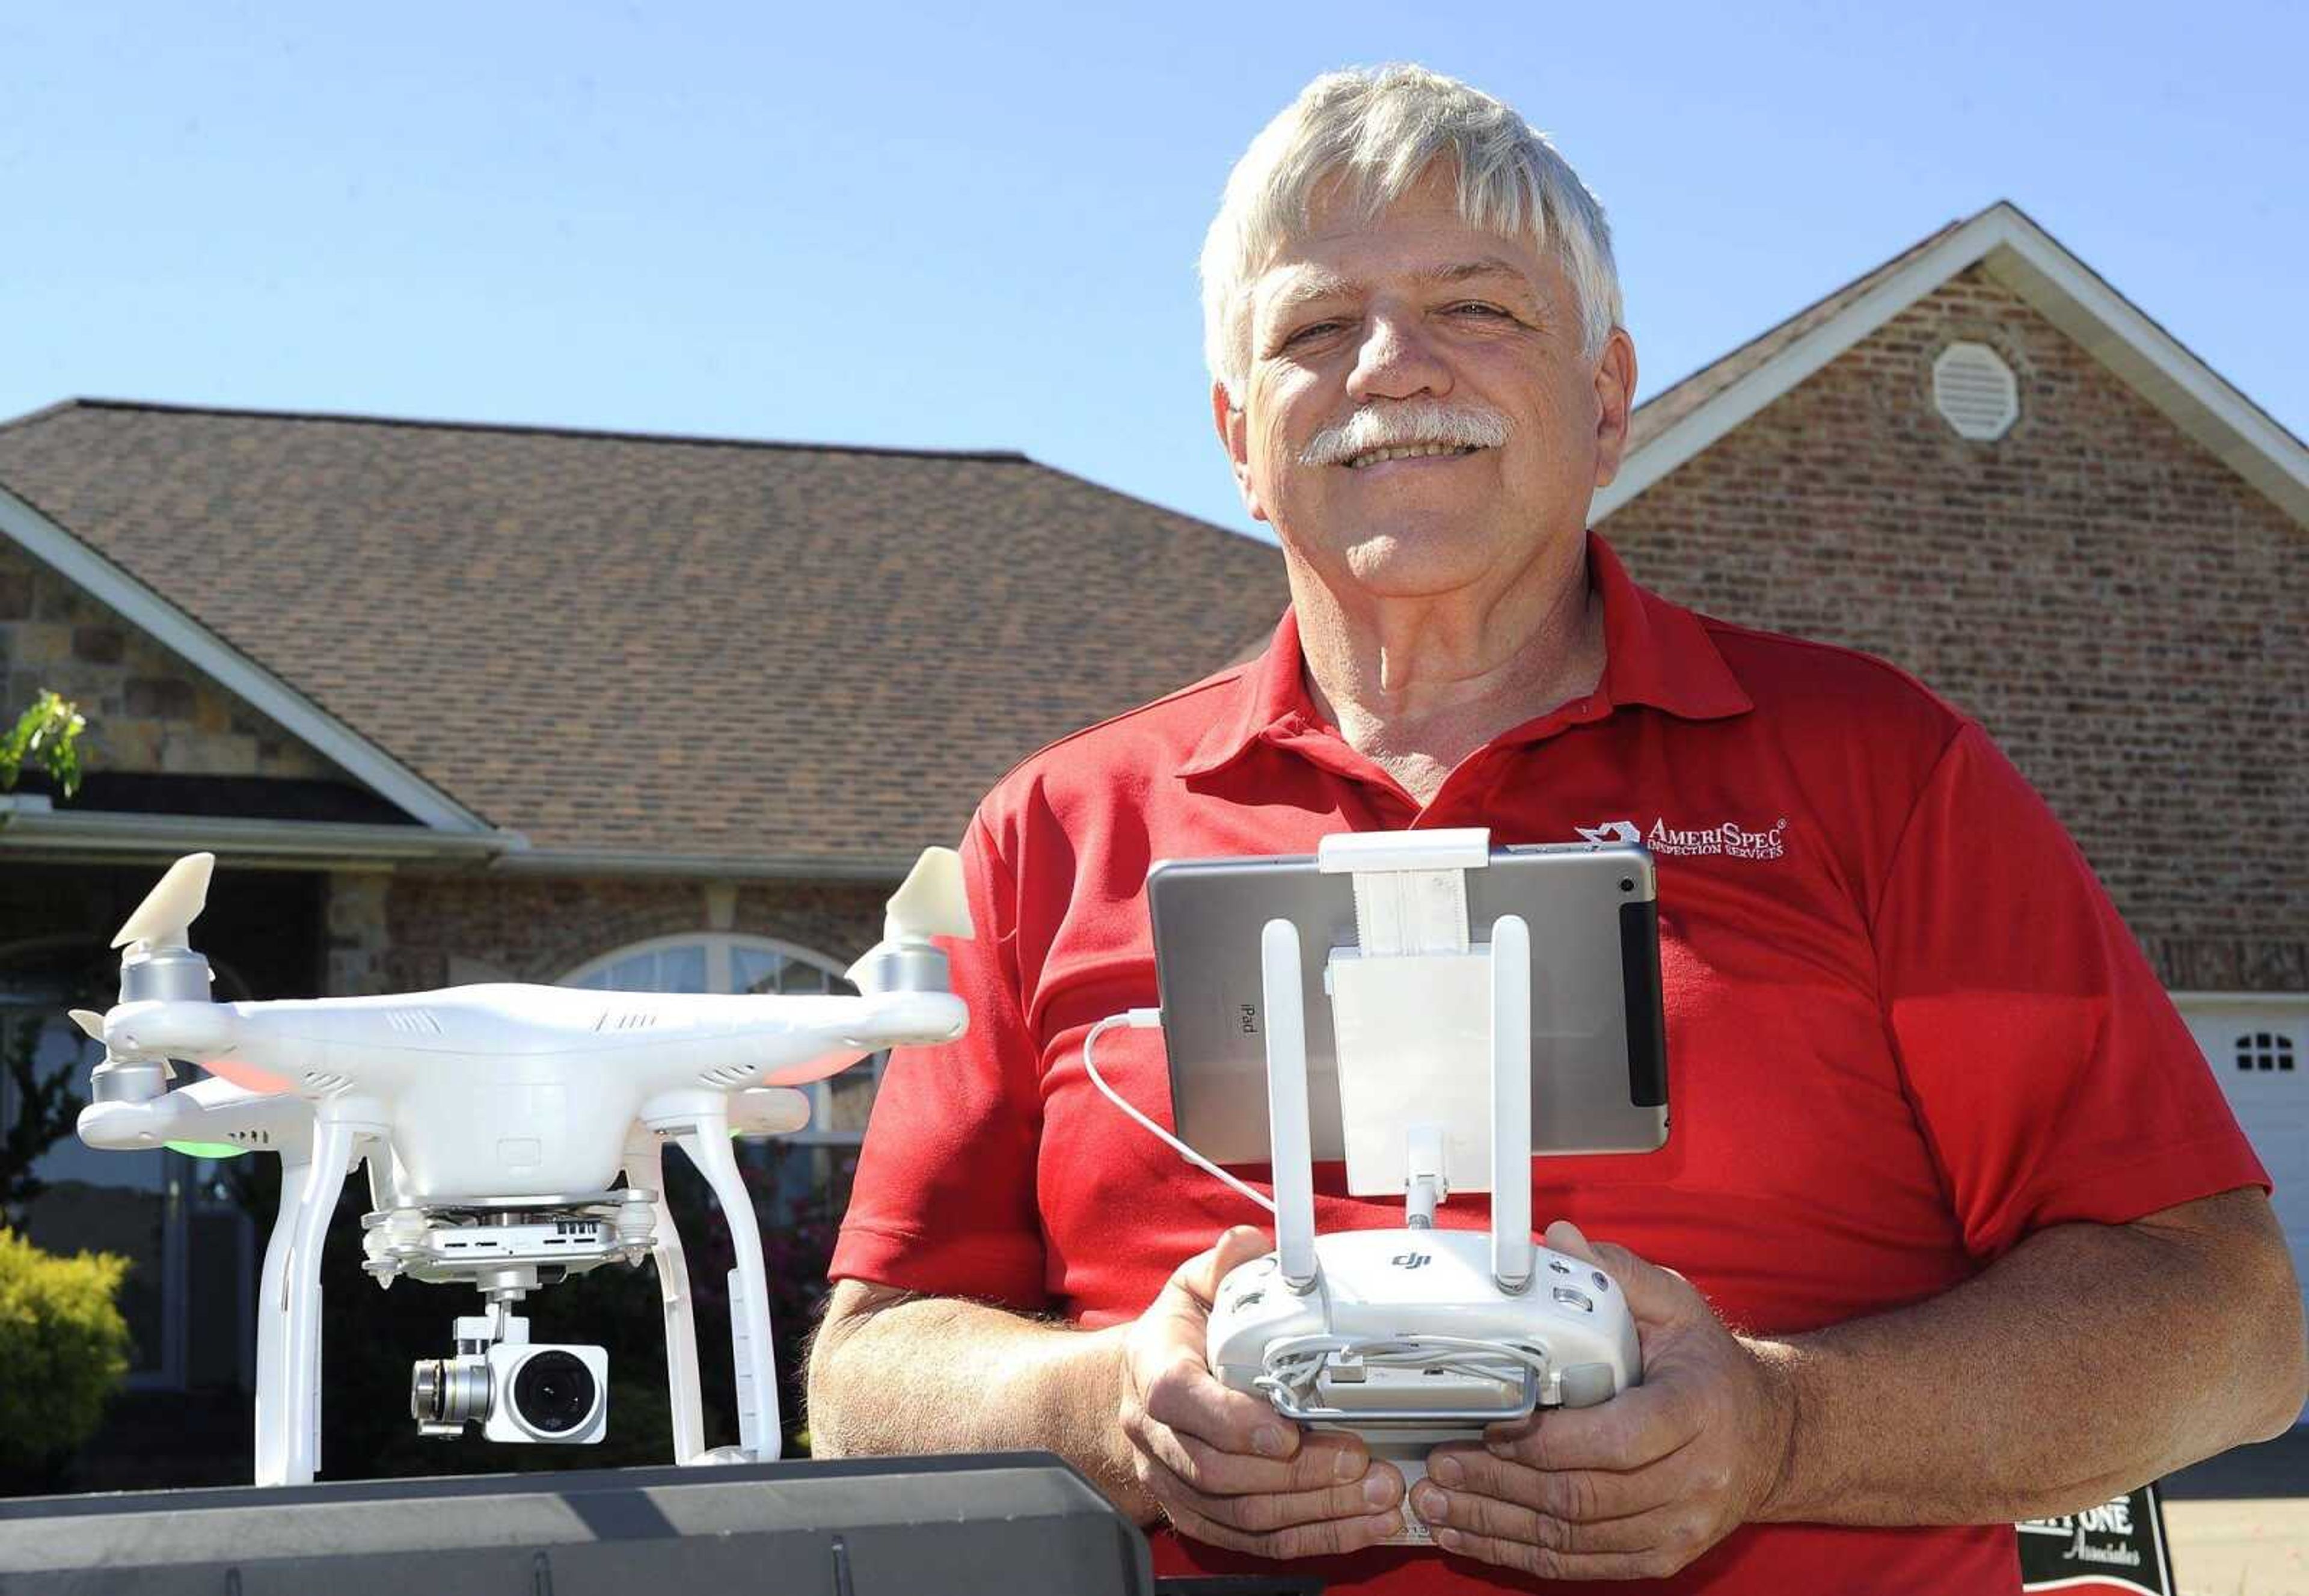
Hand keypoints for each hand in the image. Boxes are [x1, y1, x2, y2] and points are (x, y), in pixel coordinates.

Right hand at [1116, 1224, 1404, 1555]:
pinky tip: (1358, 1527)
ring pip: (1242, 1514)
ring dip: (1317, 1511)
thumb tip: (1249, 1243)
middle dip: (1299, 1473)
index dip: (1232, 1420)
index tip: (1287, 1431)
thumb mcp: (1192, 1289)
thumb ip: (1222, 1268)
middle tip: (1363, 1461)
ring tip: (1378, 1496)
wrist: (1138, 1392)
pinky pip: (1252, 1542)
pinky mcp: (1197, 1517)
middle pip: (1220, 1470)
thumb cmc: (1176, 1339)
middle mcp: (1155, 1435)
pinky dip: (1310, 1538)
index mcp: (1152, 1370)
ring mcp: (1174, 1482)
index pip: (1179, 1400)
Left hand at [1409, 1220, 1795, 1580]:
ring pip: (1573, 1537)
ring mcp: (1679, 1526)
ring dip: (1496, 1523)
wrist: (1770, 1439)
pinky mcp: (1661, 1557)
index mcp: (1698, 1409)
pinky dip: (1520, 1552)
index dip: (1546, 1440)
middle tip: (1441, 1463)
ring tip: (1437, 1501)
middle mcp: (1696, 1478)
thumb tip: (1558, 1239)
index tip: (1492, 1422)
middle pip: (1583, 1494)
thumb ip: (1616, 1274)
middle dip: (1500, 1481)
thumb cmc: (1709, 1369)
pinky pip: (1581, 1564)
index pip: (1617, 1438)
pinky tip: (1473, 1534)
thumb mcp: (1677, 1307)